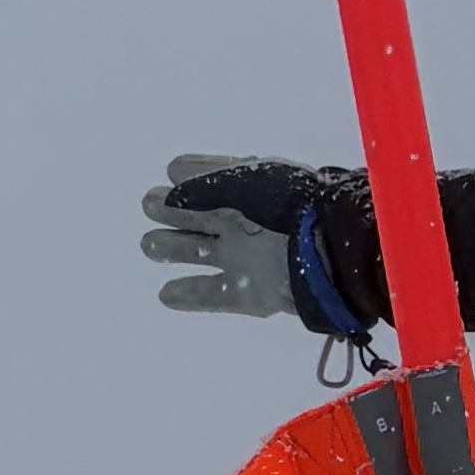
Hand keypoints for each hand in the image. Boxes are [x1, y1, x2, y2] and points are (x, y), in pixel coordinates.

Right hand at [141, 158, 361, 340]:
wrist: (326, 250)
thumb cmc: (284, 206)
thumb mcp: (240, 181)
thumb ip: (200, 186)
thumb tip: (170, 192)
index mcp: (246, 193)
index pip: (209, 182)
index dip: (187, 180)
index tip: (169, 178)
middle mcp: (244, 225)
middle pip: (199, 217)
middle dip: (171, 211)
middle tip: (149, 206)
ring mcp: (246, 260)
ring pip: (201, 253)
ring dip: (173, 248)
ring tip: (150, 245)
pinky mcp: (250, 294)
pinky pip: (214, 295)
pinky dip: (189, 295)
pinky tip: (165, 294)